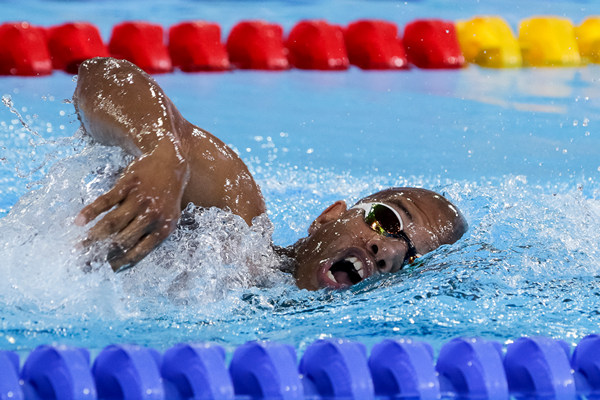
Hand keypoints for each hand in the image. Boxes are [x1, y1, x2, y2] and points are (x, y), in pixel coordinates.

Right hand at [75, 147, 188, 270]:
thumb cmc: (166, 197)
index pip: (137, 253)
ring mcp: (138, 200)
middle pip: (120, 241)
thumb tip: (125, 260)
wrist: (171, 162)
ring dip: (91, 238)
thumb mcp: (168, 219)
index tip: (101, 270)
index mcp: (164, 229)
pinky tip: (78, 222)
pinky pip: (105, 201)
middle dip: (100, 255)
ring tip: (77, 248)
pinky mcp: (127, 185)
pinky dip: (90, 212)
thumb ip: (151, 237)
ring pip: (111, 224)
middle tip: (83, 263)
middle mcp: (151, 216)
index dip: (117, 264)